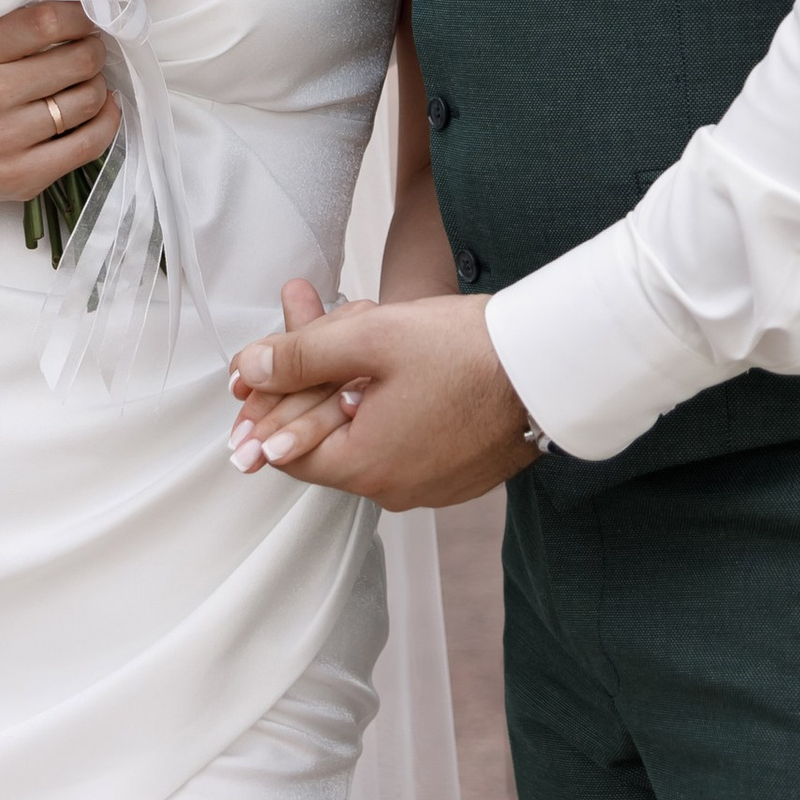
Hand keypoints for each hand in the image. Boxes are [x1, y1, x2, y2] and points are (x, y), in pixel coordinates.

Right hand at [0, 0, 121, 212]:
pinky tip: (103, 108)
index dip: (80, 15)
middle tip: (90, 49)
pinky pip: (87, 146)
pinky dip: (107, 122)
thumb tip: (77, 13)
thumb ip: (13, 29)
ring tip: (88, 79)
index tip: (87, 17)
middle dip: (94, 50)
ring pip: (87, 101)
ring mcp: (5, 143)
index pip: (45, 22)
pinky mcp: (21, 179)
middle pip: (77, 62)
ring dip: (99, 84)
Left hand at [229, 291, 539, 509]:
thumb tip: (248, 370)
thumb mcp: (369, 337)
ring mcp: (429, 484)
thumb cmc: (464, 350)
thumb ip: (301, 354)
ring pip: (366, 427)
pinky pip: (402, 434)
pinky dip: (388, 395)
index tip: (253, 363)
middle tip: (305, 310)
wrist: (551, 366)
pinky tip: (399, 349)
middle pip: (327, 431)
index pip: (286, 450)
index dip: (265, 403)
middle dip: (311, 371)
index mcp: (364, 466)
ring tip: (357, 311)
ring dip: (351, 375)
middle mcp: (393, 489)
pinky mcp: (456, 470)